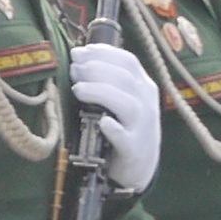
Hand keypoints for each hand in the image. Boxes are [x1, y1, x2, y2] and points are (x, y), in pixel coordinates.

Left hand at [69, 42, 160, 191]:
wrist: (140, 167)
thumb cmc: (126, 127)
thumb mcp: (125, 99)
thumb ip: (109, 79)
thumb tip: (79, 56)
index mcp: (145, 87)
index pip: (129, 62)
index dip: (104, 53)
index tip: (80, 52)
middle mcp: (147, 104)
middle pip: (125, 78)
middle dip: (95, 69)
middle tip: (73, 70)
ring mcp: (142, 127)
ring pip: (127, 104)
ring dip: (100, 92)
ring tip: (77, 89)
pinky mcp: (133, 149)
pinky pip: (125, 138)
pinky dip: (113, 129)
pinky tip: (102, 123)